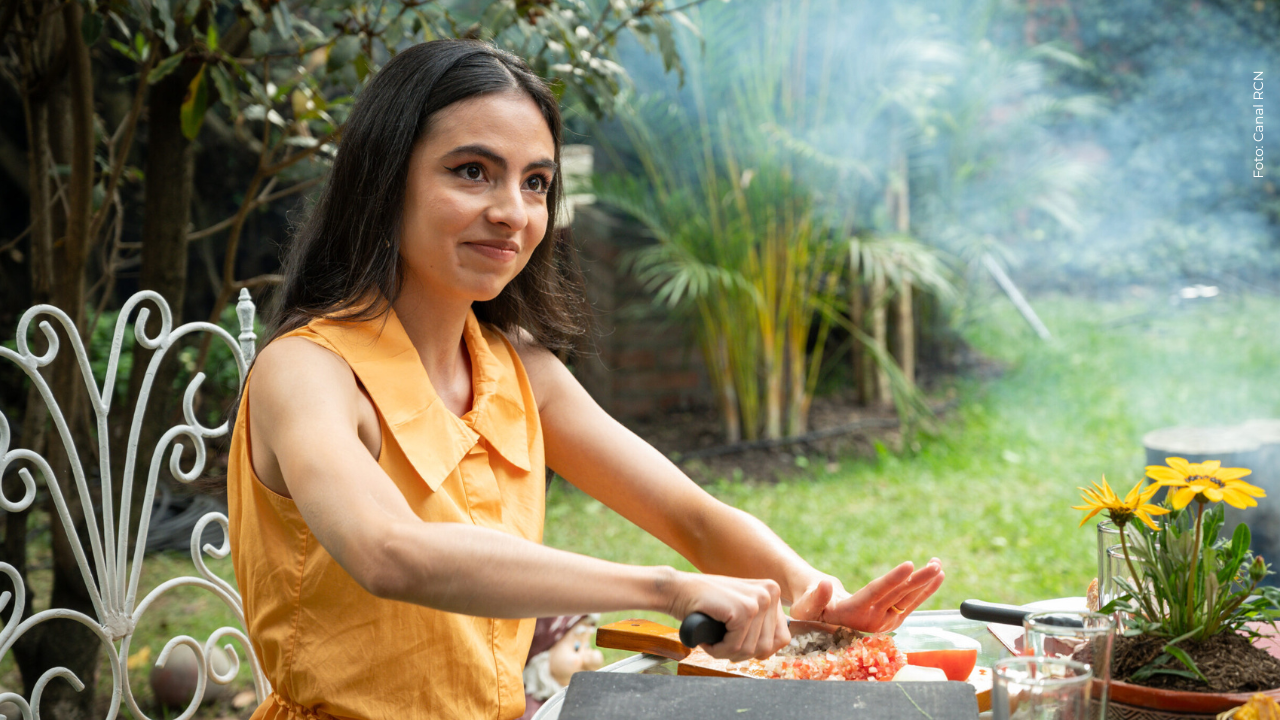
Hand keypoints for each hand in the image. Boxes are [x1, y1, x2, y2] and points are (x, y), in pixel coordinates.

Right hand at [668, 571, 791, 661]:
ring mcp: (759, 600)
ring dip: (727, 652)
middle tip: (720, 641)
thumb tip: (776, 647)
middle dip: (740, 652)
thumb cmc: (706, 605)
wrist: (676, 590)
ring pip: (750, 650)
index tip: (736, 641)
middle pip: (766, 647)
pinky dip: (718, 649)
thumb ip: (761, 624)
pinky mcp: (744, 609)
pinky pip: (735, 647)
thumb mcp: (741, 611)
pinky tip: (708, 637)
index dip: (757, 649)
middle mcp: (770, 592)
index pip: (782, 638)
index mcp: (772, 592)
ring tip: (713, 638)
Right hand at [790, 558, 944, 632]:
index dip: (892, 579)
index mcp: (853, 614)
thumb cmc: (811, 610)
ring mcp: (885, 621)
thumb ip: (814, 597)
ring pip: (908, 600)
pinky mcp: (892, 618)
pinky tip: (936, 576)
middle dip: (917, 580)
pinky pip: (910, 603)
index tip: (909, 565)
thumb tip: (824, 584)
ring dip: (925, 583)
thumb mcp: (806, 606)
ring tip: (939, 566)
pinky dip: (924, 589)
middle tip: (935, 566)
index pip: (876, 593)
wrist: (823, 620)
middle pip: (898, 597)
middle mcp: (873, 621)